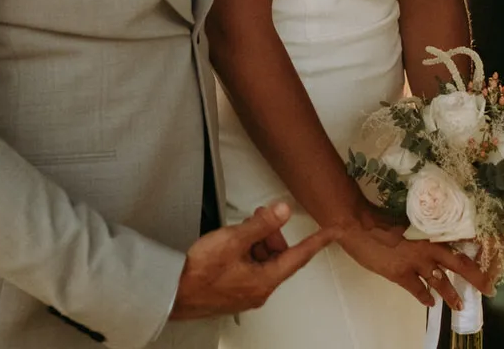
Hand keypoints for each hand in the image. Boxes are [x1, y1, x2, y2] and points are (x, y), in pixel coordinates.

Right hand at [169, 202, 335, 319]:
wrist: (169, 292)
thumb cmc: (197, 273)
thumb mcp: (233, 240)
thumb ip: (261, 225)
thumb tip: (283, 211)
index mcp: (265, 281)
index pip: (299, 257)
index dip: (317, 241)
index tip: (333, 232)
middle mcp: (258, 290)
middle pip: (279, 256)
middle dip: (273, 234)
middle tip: (262, 216)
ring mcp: (245, 292)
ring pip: (263, 261)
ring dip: (258, 242)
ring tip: (243, 228)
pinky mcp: (232, 290)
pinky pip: (249, 267)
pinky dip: (247, 252)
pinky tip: (233, 242)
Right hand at [336, 212, 492, 309]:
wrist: (360, 225)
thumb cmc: (382, 219)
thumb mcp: (409, 222)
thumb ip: (423, 232)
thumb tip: (435, 238)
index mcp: (431, 232)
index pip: (459, 243)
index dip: (474, 252)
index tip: (486, 260)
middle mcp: (428, 248)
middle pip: (460, 265)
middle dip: (476, 278)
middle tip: (488, 289)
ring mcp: (415, 263)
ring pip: (440, 282)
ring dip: (451, 294)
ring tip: (459, 305)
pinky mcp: (400, 275)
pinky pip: (417, 290)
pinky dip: (424, 297)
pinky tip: (429, 303)